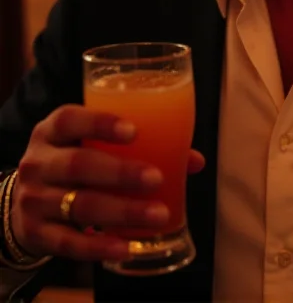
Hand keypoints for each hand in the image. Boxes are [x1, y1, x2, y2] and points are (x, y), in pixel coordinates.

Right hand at [11, 105, 204, 261]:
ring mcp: (33, 199)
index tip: (134, 131)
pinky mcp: (36, 234)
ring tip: (159, 214)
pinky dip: (99, 247)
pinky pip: (68, 244)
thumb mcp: (90, 143)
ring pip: (79, 206)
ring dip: (122, 212)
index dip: (100, 123)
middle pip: (78, 165)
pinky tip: (126, 246)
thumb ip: (138, 144)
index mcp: (52, 131)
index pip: (70, 120)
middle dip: (121, 173)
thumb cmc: (73, 159)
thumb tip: (193, 159)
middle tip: (156, 178)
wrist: (24, 198)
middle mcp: (38, 162)